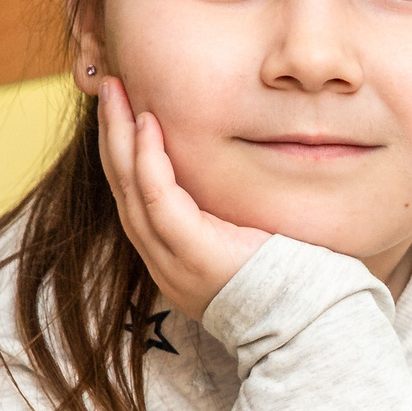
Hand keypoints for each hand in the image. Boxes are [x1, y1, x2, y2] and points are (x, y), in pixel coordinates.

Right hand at [96, 76, 268, 323]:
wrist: (304, 324)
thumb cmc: (285, 278)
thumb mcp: (244, 238)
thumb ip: (225, 211)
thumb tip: (229, 169)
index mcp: (170, 254)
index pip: (132, 194)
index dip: (121, 150)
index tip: (120, 108)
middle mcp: (162, 258)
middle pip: (120, 186)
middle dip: (110, 133)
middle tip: (107, 87)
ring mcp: (172, 259)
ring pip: (129, 188)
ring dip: (119, 136)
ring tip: (116, 94)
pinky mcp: (194, 254)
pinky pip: (158, 200)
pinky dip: (149, 161)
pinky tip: (147, 126)